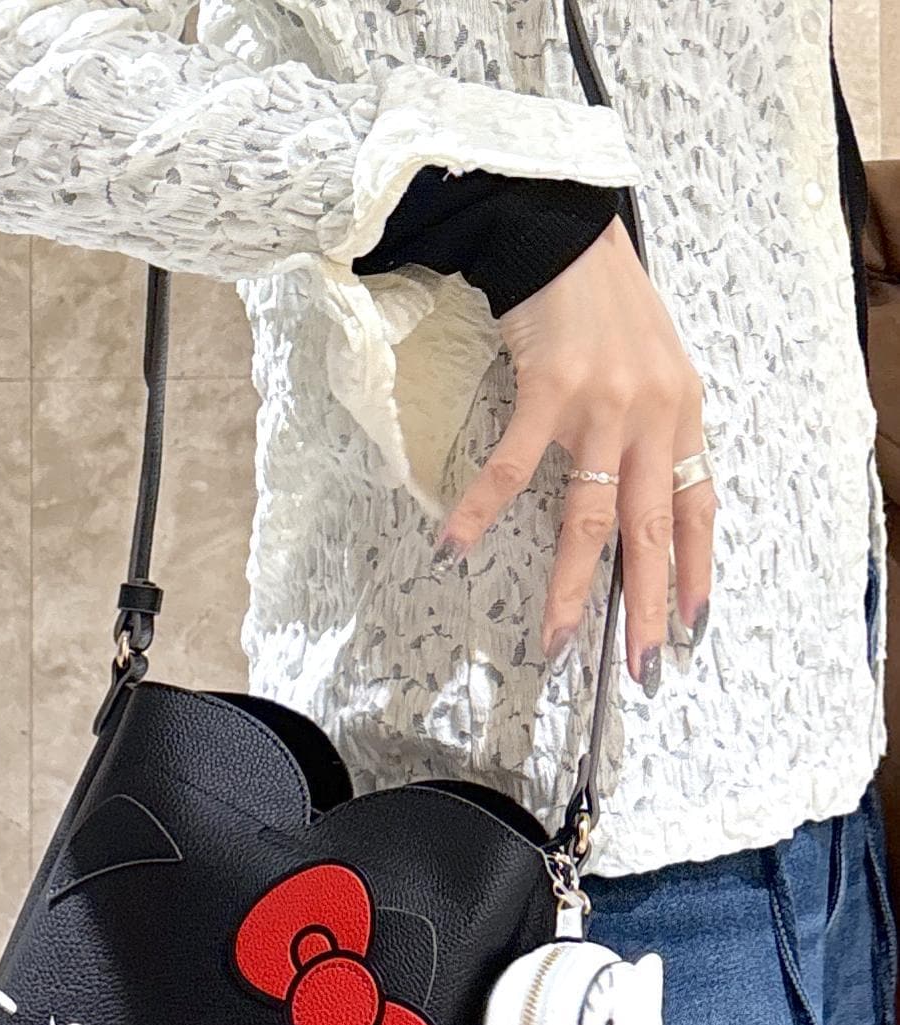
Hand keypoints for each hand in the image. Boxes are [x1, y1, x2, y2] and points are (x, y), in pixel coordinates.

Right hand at [431, 214, 716, 696]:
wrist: (564, 228)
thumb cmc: (603, 299)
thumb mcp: (653, 364)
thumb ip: (652, 426)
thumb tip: (639, 488)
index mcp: (680, 413)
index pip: (697, 507)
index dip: (695, 571)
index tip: (690, 626)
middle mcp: (652, 415)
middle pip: (650, 529)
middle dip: (645, 604)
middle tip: (640, 665)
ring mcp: (603, 404)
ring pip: (588, 516)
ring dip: (569, 585)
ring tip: (555, 641)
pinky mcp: (551, 388)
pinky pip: (514, 466)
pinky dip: (483, 510)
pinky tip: (457, 546)